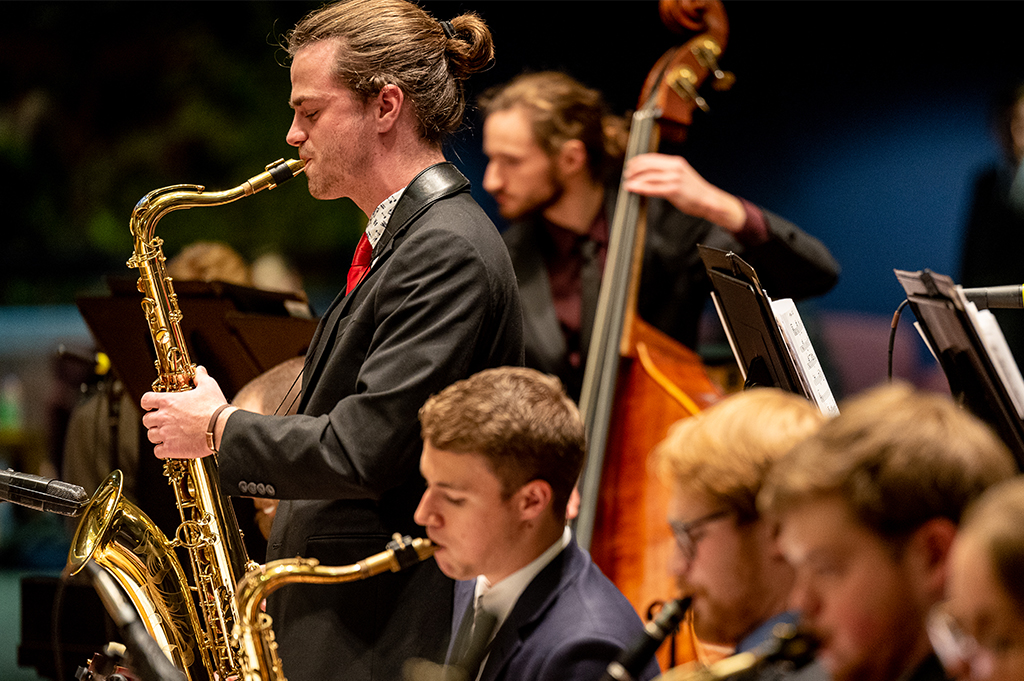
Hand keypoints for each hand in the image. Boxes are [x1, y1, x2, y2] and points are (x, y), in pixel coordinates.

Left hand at [140, 366, 227, 458]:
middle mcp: (163, 417)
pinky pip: (158, 451)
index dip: (148, 403)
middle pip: (146, 420)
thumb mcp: (209, 386)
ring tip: (169, 435)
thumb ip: (200, 377)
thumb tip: (199, 370)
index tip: (152, 406)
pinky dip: (162, 450)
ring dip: (158, 435)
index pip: (146, 400)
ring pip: (151, 436)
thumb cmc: (214, 407)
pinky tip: (171, 447)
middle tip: (164, 421)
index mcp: (168, 401)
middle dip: (154, 421)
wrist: (222, 427)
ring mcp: (166, 434)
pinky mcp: (171, 449)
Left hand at [623, 152, 745, 231]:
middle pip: (648, 165)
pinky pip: (652, 188)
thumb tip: (650, 171)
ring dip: (635, 179)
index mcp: (675, 162)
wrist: (709, 200)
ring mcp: (674, 179)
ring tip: (627, 183)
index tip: (629, 164)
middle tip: (626, 174)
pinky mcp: (674, 190)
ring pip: (648, 176)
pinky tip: (632, 188)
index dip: (638, 160)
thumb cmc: (693, 190)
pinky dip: (640, 188)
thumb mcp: (681, 174)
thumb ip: (667, 171)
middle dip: (634, 169)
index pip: (652, 158)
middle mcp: (675, 168)